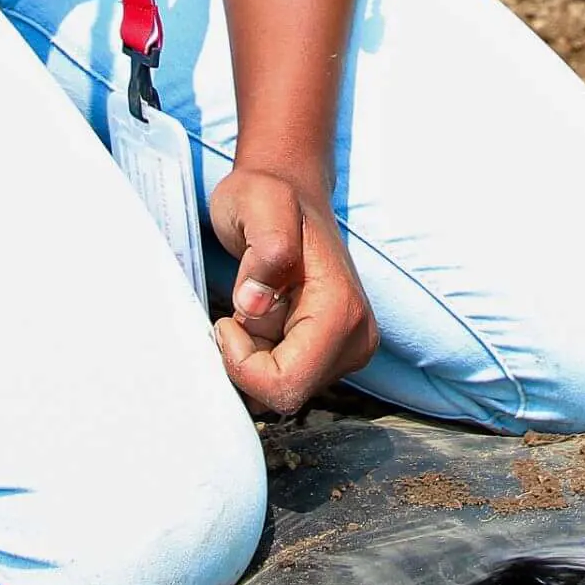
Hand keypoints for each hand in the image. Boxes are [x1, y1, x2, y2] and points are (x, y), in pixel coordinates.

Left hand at [208, 165, 376, 416]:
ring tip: (255, 306)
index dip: (243, 363)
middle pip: (286, 395)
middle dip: (248, 362)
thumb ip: (264, 248)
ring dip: (254, 358)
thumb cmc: (268, 196)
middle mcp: (355, 338)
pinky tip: (262, 319)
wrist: (287, 190)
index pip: (288, 384)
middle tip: (241, 310)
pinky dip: (261, 358)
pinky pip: (284, 380)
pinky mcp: (332, 353)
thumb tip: (256, 304)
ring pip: (282, 391)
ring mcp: (347, 348)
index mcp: (341, 311)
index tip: (228, 318)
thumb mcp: (258, 203)